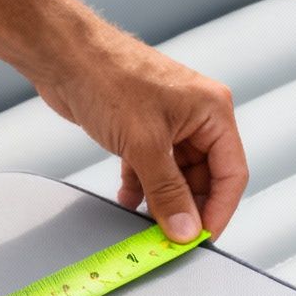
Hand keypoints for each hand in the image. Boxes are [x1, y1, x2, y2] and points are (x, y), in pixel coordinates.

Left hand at [33, 32, 247, 242]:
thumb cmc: (107, 77)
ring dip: (163, 200)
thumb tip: (185, 228)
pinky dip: (142, 187)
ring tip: (147, 222)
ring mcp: (169, 123)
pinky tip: (128, 199)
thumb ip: (167, 192)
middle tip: (171, 237)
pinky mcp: (142, 129)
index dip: (219, 210)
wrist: (63, 55)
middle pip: (205, 177)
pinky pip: (152, 168)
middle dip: (188, 208)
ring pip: (177, 176)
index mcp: (212, 111)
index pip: (231, 173)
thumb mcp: (144, 145)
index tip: (201, 239)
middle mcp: (196, 116)